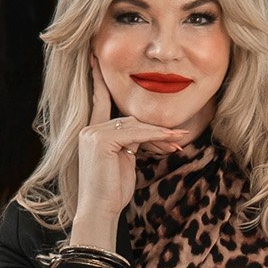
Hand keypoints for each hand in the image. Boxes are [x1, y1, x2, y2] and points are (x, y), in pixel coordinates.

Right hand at [74, 68, 187, 232]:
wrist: (100, 210)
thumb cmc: (112, 191)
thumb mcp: (123, 161)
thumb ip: (129, 142)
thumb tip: (146, 134)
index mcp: (90, 133)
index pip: (99, 101)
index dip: (98, 80)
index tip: (94, 57)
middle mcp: (88, 130)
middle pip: (129, 119)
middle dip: (155, 130)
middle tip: (179, 136)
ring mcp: (93, 134)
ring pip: (134, 125)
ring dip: (160, 134)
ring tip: (180, 140)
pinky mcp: (101, 142)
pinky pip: (136, 134)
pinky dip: (156, 136)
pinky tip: (172, 140)